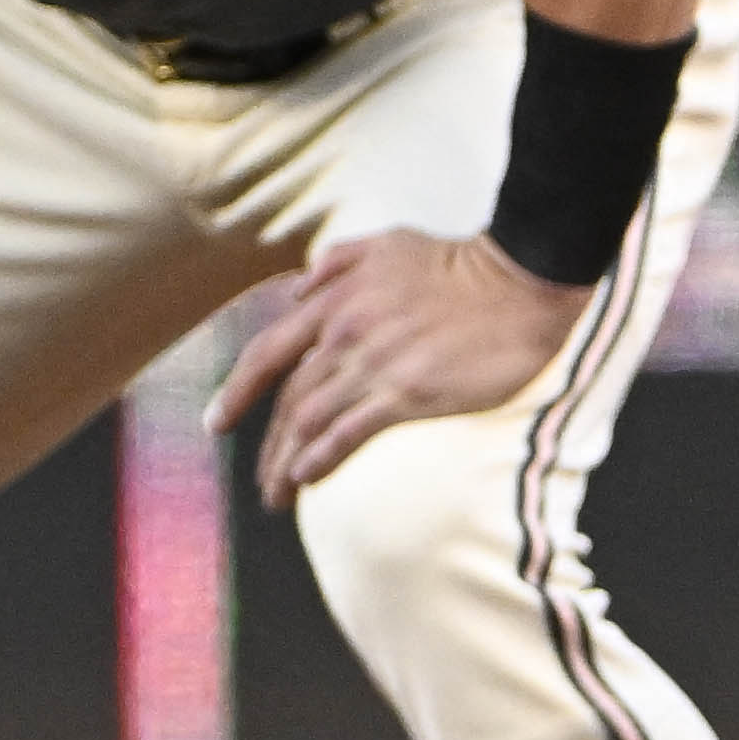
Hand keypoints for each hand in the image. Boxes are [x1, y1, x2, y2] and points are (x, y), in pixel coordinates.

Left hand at [211, 231, 590, 510]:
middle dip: (265, 445)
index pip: (269, 353)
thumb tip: (300, 286)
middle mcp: (344, 333)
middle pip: (287, 399)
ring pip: (309, 422)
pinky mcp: (407, 392)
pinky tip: (307, 479)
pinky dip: (319, 460)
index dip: (237, 392)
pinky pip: (347, 434)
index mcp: (335, 298)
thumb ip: (339, 261)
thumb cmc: (462, 263)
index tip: (217, 423)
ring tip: (279, 496)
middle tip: (259, 480)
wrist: (521, 279)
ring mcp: (374, 364)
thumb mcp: (390, 243)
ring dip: (286, 464)